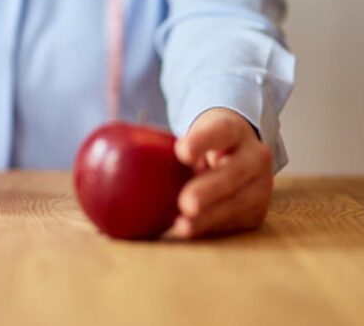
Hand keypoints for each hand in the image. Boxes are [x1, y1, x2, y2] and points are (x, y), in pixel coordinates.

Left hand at [169, 107, 272, 238]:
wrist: (236, 151)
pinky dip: (211, 228)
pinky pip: (233, 222)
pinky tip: (190, 232)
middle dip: (210, 189)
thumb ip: (160, 146)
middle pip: (234, 172)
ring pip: (238, 202)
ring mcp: (260, 185)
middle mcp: (254, 156)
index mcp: (233, 130)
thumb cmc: (201, 144)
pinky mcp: (256, 210)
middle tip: (185, 203)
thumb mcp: (190, 135)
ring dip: (209, 217)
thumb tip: (102, 152)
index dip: (202, 141)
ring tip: (182, 227)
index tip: (181, 152)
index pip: (220, 131)